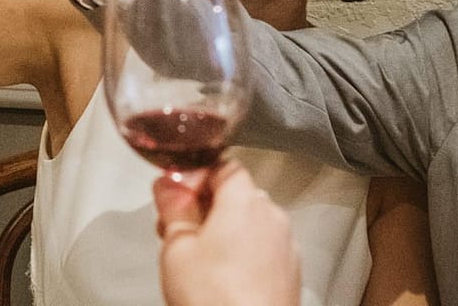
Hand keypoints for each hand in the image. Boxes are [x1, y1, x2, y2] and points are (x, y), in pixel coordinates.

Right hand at [155, 160, 300, 305]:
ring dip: (225, 232)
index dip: (195, 176)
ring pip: (251, 223)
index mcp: (246, 201)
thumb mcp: (177, 247)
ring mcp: (285, 246)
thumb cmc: (217, 301)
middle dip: (206, 207)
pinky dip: (243, 255)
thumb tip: (168, 185)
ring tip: (197, 260)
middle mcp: (273, 217)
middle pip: (237, 194)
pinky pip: (263, 249)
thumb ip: (172, 207)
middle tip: (178, 228)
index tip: (175, 194)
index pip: (222, 165)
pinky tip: (221, 279)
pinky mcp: (289, 272)